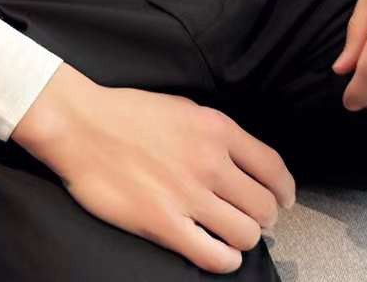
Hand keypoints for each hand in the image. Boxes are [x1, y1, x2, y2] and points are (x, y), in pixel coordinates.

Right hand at [11, 63, 294, 273]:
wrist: (81, 125)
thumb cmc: (126, 113)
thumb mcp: (182, 107)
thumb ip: (214, 133)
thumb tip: (239, 160)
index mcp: (216, 128)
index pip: (272, 167)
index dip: (285, 190)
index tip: (285, 199)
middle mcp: (210, 162)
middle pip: (264, 205)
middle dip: (265, 217)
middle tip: (254, 219)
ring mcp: (188, 195)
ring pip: (245, 233)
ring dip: (245, 239)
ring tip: (233, 235)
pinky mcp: (164, 224)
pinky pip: (214, 255)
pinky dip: (225, 259)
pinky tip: (219, 252)